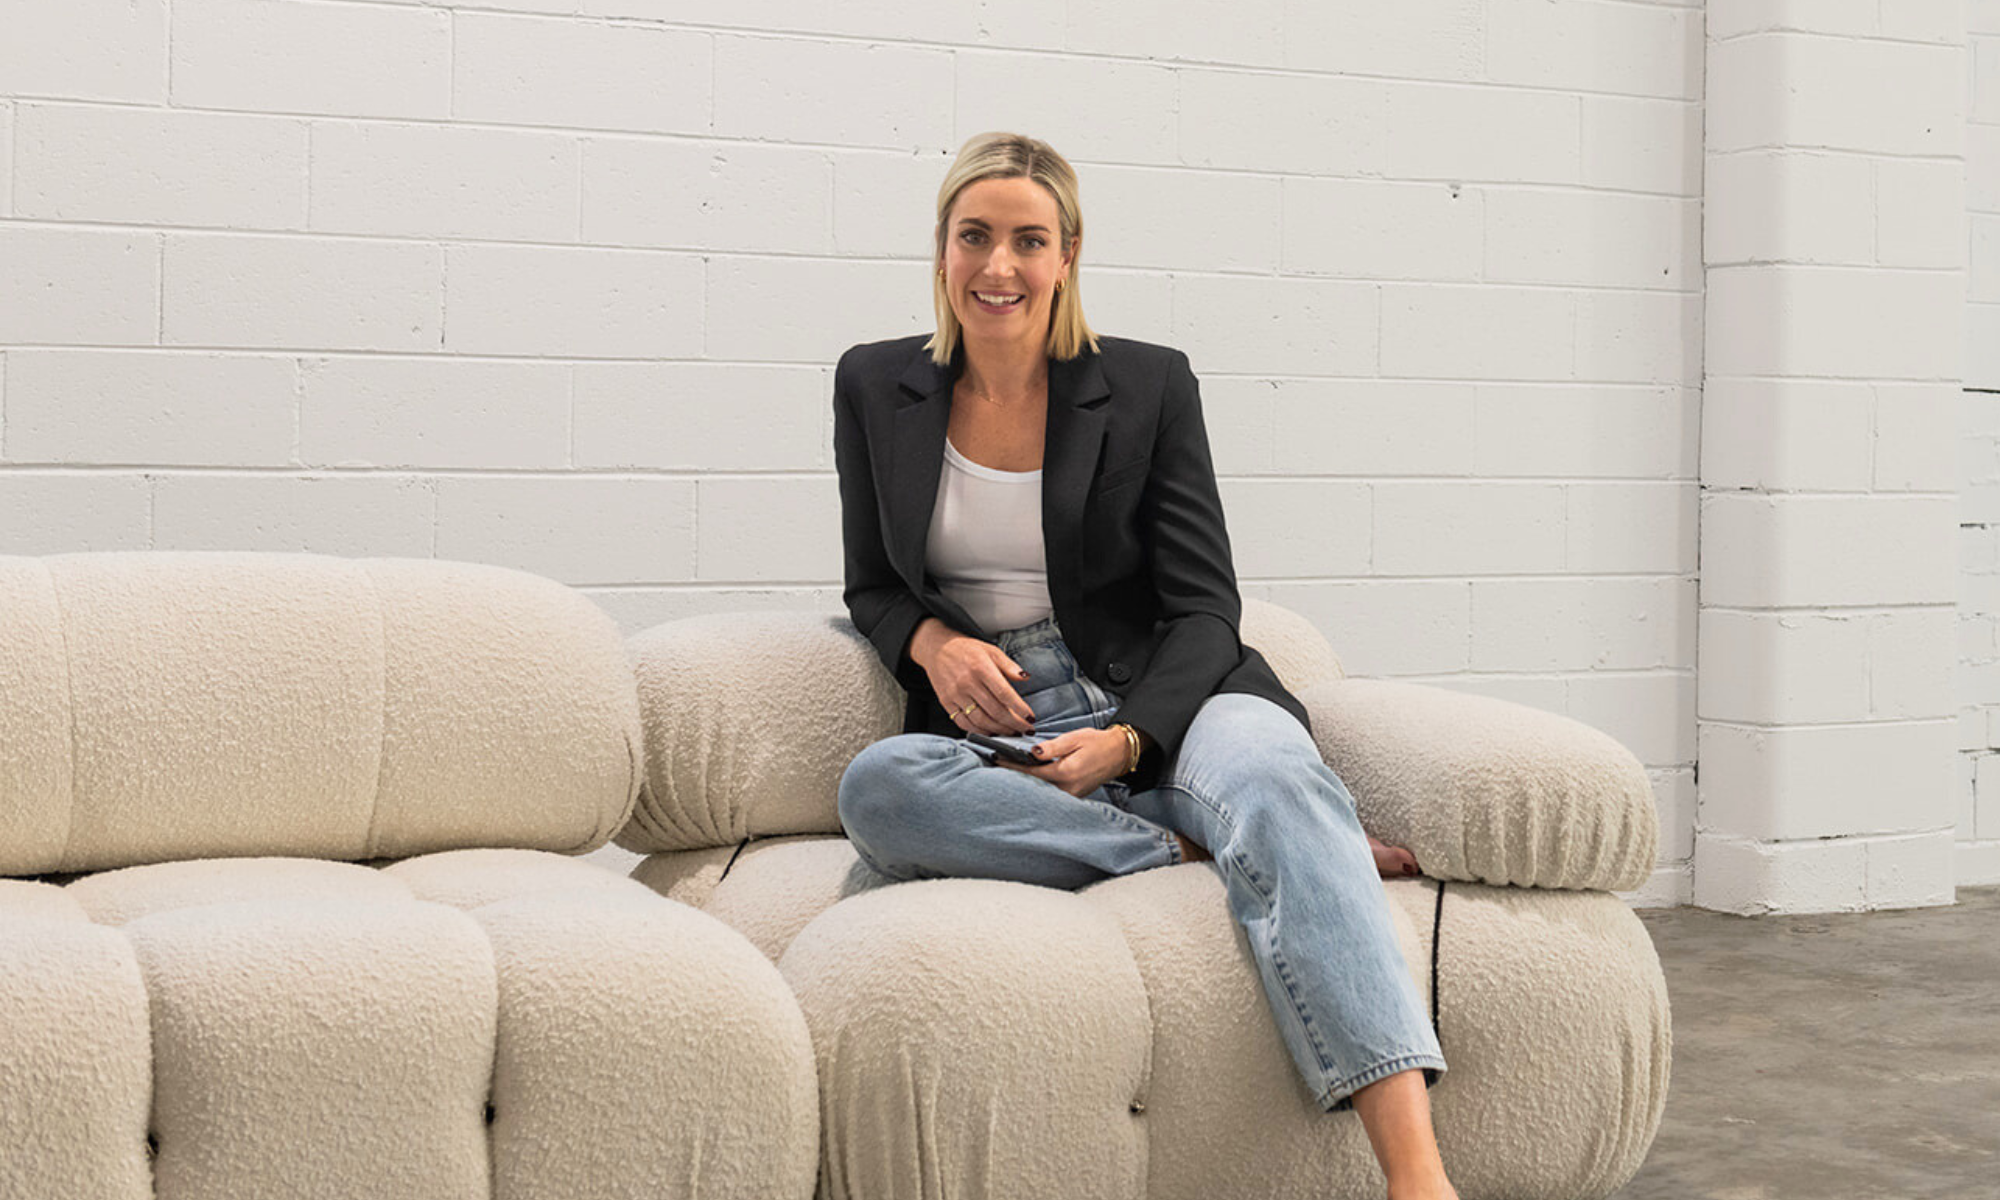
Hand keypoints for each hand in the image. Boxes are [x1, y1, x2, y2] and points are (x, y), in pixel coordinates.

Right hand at [911, 619, 1036, 735]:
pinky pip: (964, 723)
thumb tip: (1026, 677)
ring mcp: (955, 695)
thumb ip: (1009, 666)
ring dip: (1000, 730)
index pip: (1004, 694)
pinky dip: (980, 731)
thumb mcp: (991, 651)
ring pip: (981, 721)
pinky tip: (991, 732)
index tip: (1030, 717)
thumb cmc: (967, 650)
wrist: (937, 649)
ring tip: (1012, 732)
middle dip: (1014, 724)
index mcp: (981, 668)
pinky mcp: (946, 703)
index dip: (1020, 709)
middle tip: (1026, 729)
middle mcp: (967, 683)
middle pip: (995, 711)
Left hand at [994, 727, 1129, 797]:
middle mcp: (1069, 788)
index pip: (1032, 772)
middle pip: (1034, 787)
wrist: (1119, 754)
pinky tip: (1030, 781)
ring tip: (1009, 775)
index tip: (998, 760)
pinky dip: (1039, 788)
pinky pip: (1052, 795)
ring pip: (1042, 793)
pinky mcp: (1074, 796)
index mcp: (1067, 772)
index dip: (1013, 766)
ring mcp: (1072, 795)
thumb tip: (1033, 752)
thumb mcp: (1075, 738)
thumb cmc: (1098, 743)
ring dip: (1026, 785)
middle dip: (1015, 778)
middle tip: (997, 768)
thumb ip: (1053, 747)